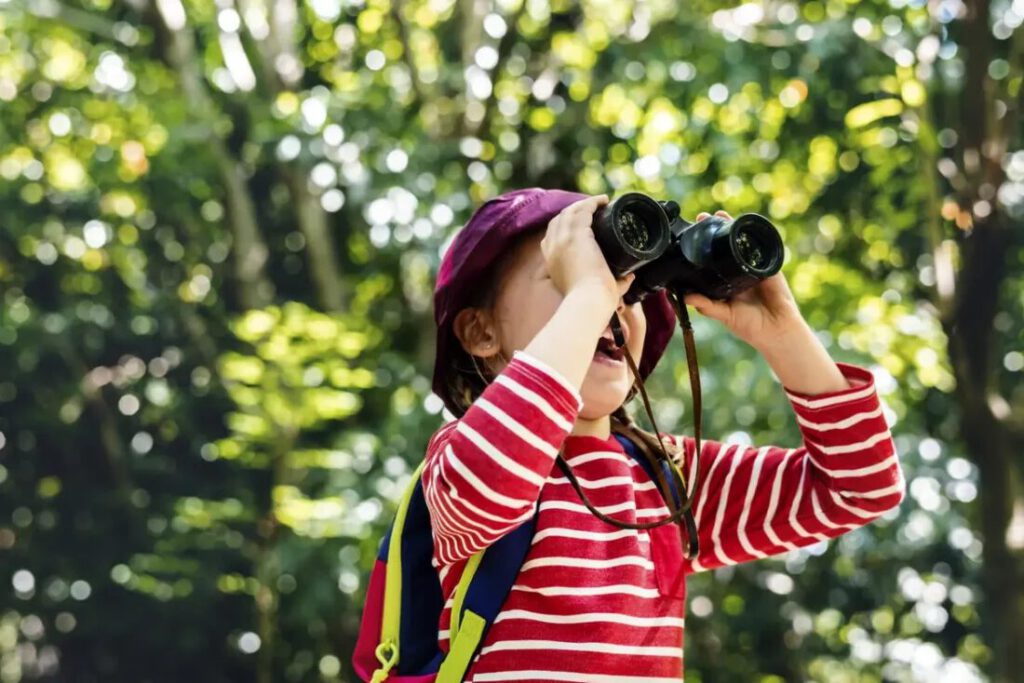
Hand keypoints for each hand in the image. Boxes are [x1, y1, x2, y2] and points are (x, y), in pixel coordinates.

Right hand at [542, 194, 634, 311]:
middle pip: (558, 220)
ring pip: (570, 212)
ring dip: (585, 204)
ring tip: (600, 202)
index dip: (563, 227)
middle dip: (573, 212)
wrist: (589, 300)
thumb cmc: (594, 301)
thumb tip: (629, 277)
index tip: (580, 225)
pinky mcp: (576, 234)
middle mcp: (553, 248)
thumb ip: (615, 283)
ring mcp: (562, 239)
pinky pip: (583, 210)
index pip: (550, 238)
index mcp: (552, 263)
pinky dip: (593, 202)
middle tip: (593, 211)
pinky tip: (603, 200)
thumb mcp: (597, 291)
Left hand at [681, 210, 805, 351]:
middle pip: (724, 245)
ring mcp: (753, 266)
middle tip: (703, 218)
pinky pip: (761, 247)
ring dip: (732, 227)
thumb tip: (684, 297)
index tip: (689, 235)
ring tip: (721, 215)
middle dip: (715, 230)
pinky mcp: (768, 265)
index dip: (701, 247)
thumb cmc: (750, 325)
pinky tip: (745, 224)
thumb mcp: (724, 314)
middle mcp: (736, 271)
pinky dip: (754, 235)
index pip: (710, 259)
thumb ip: (706, 305)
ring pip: (741, 242)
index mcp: (724, 282)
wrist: (777, 330)